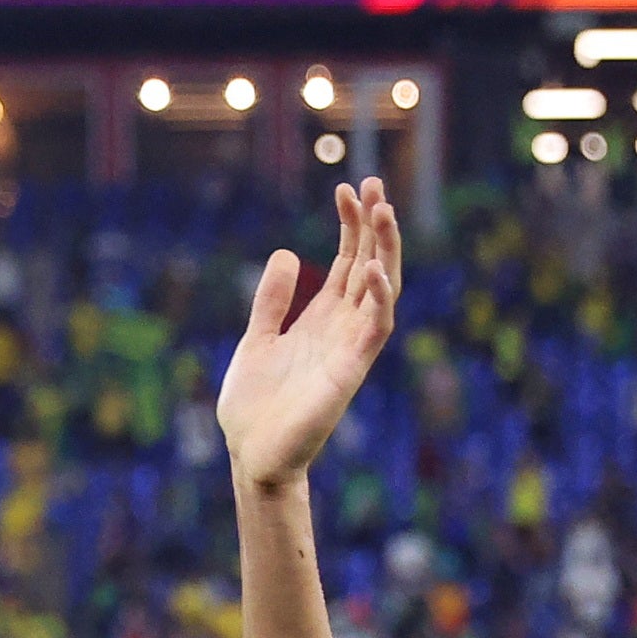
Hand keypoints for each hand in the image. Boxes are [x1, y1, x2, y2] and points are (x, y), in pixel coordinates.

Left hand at [212, 177, 400, 486]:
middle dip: (374, 225)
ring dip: (385, 250)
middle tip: (374, 182)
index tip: (346, 189)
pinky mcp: (350, 371)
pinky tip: (374, 269)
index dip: (350, 225)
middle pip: (369, 264)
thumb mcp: (257, 338)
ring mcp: (350, 348)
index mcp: (321, 319)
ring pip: (382, 289)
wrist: (250, 455)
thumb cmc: (255, 406)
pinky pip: (375, 329)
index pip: (347, 261)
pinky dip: (380, 299)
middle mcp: (342, 328)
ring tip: (382, 210)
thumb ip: (272, 300)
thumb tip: (287, 254)